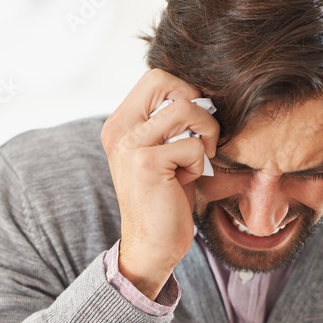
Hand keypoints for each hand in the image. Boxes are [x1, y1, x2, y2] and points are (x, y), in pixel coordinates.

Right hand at [101, 69, 219, 299]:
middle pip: (169, 83)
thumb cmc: (166, 198)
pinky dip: (199, 163)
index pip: (157, 77)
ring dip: (204, 135)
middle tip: (200, 139)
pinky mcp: (146, 163)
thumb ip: (171, 122)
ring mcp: (130, 144)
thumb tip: (203, 93)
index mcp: (121, 123)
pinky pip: (192, 145)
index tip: (193, 125)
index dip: (185, 92)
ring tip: (196, 160)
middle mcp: (119, 129)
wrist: (152, 245)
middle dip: (197, 108)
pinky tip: (185, 181)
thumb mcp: (164, 152)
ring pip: (186, 109)